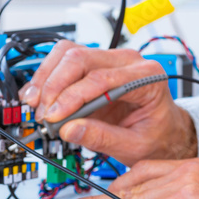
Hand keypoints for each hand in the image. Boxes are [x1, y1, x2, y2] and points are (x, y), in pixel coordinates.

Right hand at [19, 40, 196, 164]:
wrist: (162, 131)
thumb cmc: (155, 135)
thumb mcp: (134, 145)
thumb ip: (103, 138)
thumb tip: (69, 130)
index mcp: (147, 77)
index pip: (101, 78)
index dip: (72, 97)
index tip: (54, 117)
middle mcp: (127, 62)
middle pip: (79, 58)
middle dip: (54, 86)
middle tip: (43, 113)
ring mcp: (108, 60)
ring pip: (66, 53)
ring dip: (45, 79)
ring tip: (35, 104)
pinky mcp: (91, 66)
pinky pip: (62, 61)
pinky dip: (45, 77)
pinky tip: (36, 96)